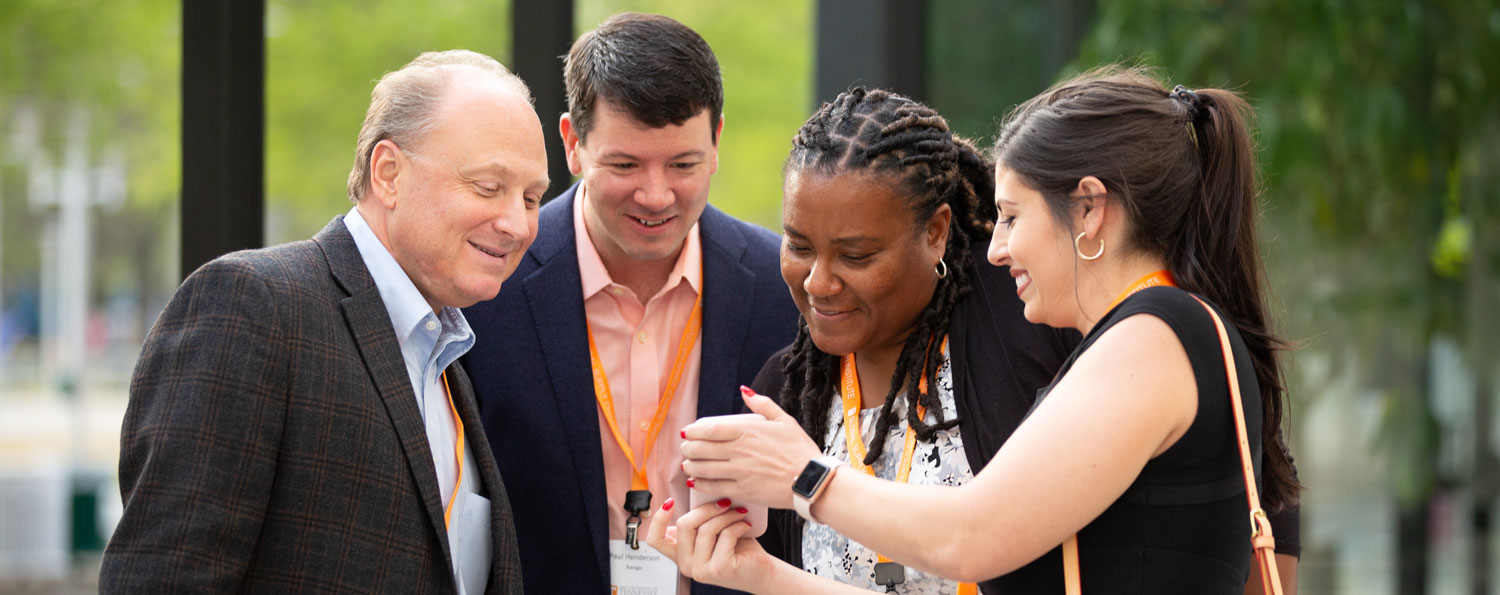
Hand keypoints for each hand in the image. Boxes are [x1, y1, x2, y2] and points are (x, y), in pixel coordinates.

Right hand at [645, 497, 776, 592]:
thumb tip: (699, 494)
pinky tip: (745, 525)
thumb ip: (700, 522)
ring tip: (739, 513)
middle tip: (724, 502)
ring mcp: (701, 570)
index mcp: (681, 555)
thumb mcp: (714, 533)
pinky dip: (737, 525)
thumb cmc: (740, 550)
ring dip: (726, 515)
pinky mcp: (719, 569)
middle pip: (684, 525)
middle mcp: (687, 565)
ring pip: (706, 529)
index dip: (658, 519)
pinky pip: (725, 535)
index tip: (670, 502)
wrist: (763, 573)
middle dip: (706, 508)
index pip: (656, 539)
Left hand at [680, 387, 822, 508]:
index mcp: (748, 431)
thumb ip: (762, 404)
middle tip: (686, 448)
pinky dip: (700, 485)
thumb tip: (745, 390)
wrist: (811, 480)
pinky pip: (714, 487)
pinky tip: (696, 482)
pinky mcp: (742, 490)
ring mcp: (739, 472)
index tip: (689, 431)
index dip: (693, 430)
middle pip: (701, 449)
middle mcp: (739, 451)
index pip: (709, 429)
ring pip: (703, 469)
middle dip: (688, 448)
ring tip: (688, 465)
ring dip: (690, 466)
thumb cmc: (800, 451)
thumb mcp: (784, 421)